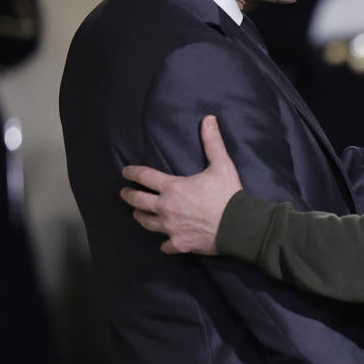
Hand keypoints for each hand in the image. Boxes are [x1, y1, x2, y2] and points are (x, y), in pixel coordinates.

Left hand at [120, 115, 242, 254]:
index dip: (132, 173)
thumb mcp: (221, 164)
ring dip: (140, 217)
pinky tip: (164, 241)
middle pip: (138, 202)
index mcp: (173, 188)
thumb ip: (212, 142)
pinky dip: (164, 242)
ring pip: (147, 223)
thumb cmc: (228, 194)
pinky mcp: (179, 243)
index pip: (145, 177)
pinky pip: (165, 245)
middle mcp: (166, 208)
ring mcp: (170, 228)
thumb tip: (208, 119)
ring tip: (137, 214)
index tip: (125, 172)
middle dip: (129, 195)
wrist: (238, 225)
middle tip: (125, 193)